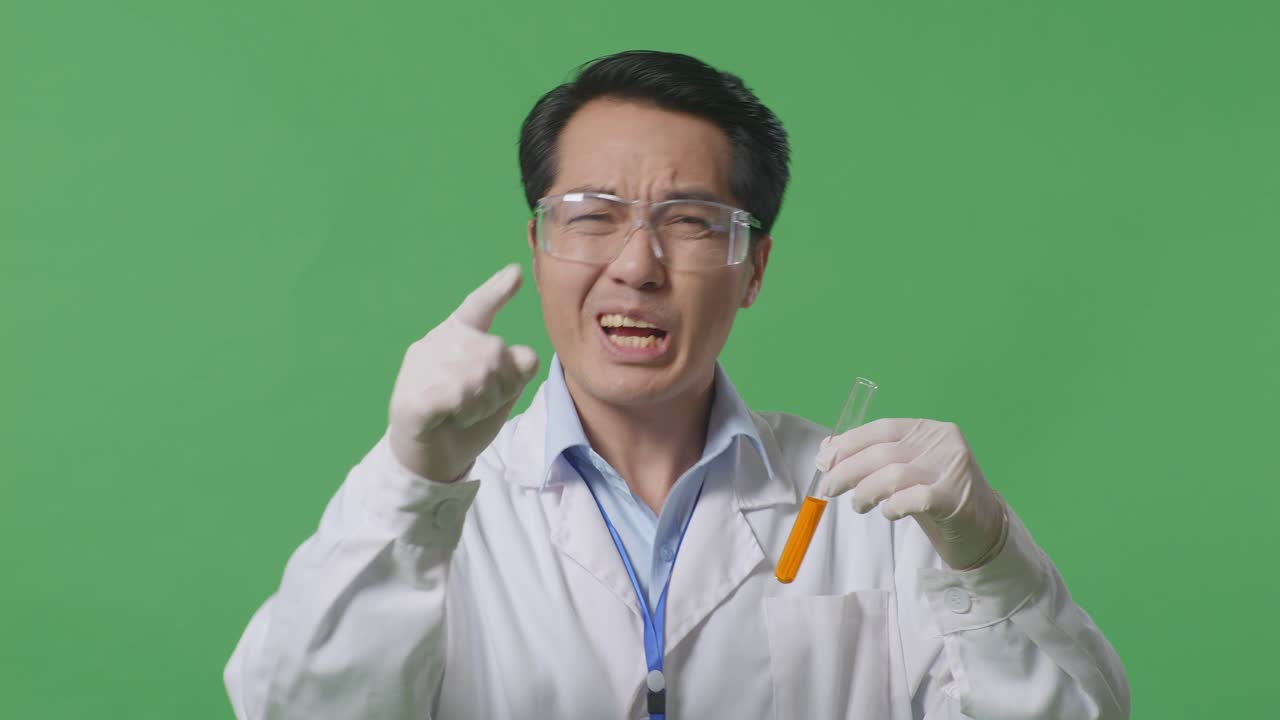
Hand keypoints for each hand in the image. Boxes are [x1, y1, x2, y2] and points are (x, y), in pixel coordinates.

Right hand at [387, 264, 539, 482]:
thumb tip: (526, 354)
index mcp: (456, 338)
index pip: (478, 308)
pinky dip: (464, 411)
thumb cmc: (464, 421)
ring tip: (466, 413)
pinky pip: (457, 395)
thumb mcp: (497, 393)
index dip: (496, 290)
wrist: (427, 461)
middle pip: (497, 351)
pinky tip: (454, 416)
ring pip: (480, 374)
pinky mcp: (411, 397)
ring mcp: (420, 367)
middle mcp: (437, 343)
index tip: (515, 273)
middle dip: (502, 386)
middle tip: (480, 406)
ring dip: (483, 403)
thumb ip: (513, 371)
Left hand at [815, 418, 1007, 569]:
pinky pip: (913, 498)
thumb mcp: (904, 471)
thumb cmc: (935, 495)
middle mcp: (943, 443)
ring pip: (893, 474)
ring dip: (865, 491)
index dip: (849, 443)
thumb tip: (827, 450)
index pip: (882, 428)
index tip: (825, 460)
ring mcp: (952, 469)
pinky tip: (888, 512)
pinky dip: (893, 506)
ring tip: (858, 505)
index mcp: (928, 428)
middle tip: (829, 488)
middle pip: (883, 453)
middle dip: (847, 471)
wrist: (981, 528)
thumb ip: (873, 458)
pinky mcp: (956, 498)